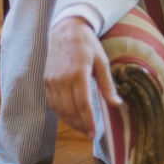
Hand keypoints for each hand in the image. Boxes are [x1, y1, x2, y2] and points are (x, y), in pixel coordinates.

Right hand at [45, 17, 121, 136]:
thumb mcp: (101, 61)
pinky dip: (60, 114)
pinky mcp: (46, 81)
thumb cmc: (87, 44)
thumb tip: (117, 104)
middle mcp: (62, 78)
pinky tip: (69, 117)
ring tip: (81, 128)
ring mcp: (52, 80)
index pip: (82, 104)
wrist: (66, 28)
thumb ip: (107, 84)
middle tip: (90, 134)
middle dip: (80, 125)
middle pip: (70, 110)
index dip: (88, 121)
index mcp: (78, 73)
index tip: (93, 134)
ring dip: (70, 122)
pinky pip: (52, 103)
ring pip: (59, 109)